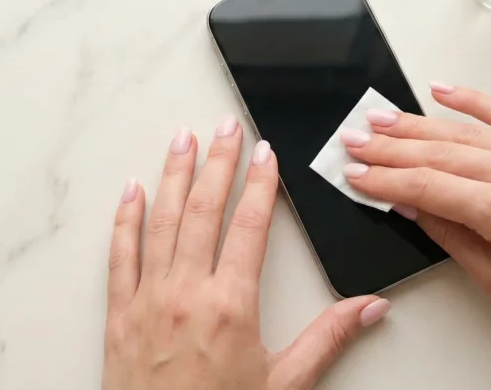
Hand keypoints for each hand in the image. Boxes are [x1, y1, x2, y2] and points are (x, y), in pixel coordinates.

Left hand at [103, 117, 390, 389]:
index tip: (265, 154)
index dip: (259, 185)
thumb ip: (328, 339)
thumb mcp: (285, 385)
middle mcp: (186, 292)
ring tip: (182, 139)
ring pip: (161, 221)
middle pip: (203, 210)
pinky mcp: (119, 314)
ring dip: (173, 175)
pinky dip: (125, 219)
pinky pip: (120, 254)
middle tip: (225, 127)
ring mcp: (148, 299)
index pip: (250, 226)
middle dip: (217, 162)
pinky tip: (132, 191)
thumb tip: (371, 307)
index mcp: (231, 305)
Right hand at [340, 84, 490, 339]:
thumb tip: (410, 203)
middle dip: (389, 146)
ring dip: (417, 123)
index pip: (425, 185)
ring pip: (465, 130)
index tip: (354, 174)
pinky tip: (442, 90)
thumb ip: (449, 234)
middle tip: (354, 140)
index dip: (383, 179)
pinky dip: (474, 99)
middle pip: (437, 151)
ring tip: (381, 119)